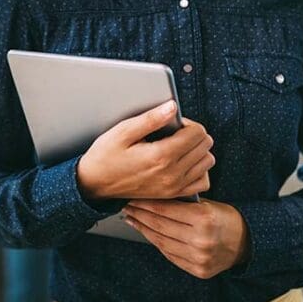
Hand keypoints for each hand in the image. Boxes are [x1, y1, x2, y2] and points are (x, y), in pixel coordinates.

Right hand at [76, 100, 214, 200]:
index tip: (173, 123)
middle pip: (205, 146)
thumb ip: (151, 119)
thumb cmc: (105, 156)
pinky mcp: (172, 194)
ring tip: (180, 146)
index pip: (197, 133)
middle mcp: (171, 173)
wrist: (95, 183)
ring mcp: (174, 186)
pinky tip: (185, 163)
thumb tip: (172, 107)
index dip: (188, 122)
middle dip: (194, 134)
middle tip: (175, 132)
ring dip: (198, 150)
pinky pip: (202, 182)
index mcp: (161, 156)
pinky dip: (199, 170)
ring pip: (207, 162)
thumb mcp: (123, 132)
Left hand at [123, 199, 249, 278]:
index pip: (166, 210)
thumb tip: (152, 198)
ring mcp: (199, 258)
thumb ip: (183, 204)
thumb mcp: (208, 204)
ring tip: (133, 219)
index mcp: (205, 219)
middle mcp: (201, 240)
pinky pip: (170, 255)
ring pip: (162, 242)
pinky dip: (157, 243)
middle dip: (140, 215)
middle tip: (128, 206)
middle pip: (160, 226)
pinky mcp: (198, 270)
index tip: (134, 197)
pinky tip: (148, 233)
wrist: (247, 242)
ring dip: (144, 230)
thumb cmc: (226, 218)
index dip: (146, 203)